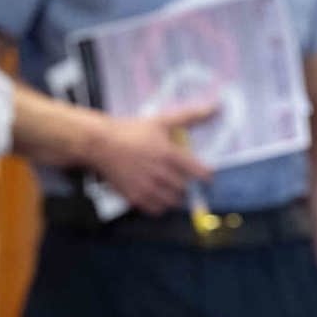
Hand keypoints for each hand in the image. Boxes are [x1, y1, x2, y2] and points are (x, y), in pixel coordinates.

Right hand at [88, 104, 215, 215]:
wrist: (101, 144)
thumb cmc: (131, 131)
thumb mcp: (162, 121)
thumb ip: (191, 116)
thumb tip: (216, 106)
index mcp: (170, 154)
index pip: (199, 172)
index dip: (206, 176)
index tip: (207, 177)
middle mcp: (161, 173)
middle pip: (185, 189)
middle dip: (186, 184)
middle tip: (180, 179)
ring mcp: (148, 187)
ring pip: (173, 202)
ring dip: (174, 196)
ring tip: (169, 188)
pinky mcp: (136, 198)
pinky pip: (156, 210)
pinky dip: (160, 205)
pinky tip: (157, 196)